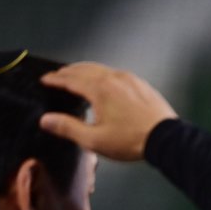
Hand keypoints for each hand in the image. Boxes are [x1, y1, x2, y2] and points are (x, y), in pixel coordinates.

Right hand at [39, 64, 177, 160]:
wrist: (165, 138)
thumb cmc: (130, 141)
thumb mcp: (95, 140)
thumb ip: (68, 128)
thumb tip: (45, 120)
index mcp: (99, 89)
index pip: (71, 79)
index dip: (55, 80)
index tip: (45, 79)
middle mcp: (113, 78)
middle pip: (84, 69)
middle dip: (68, 71)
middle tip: (57, 75)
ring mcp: (128, 79)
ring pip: (101, 68)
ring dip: (85, 70)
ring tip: (76, 75)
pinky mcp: (140, 83)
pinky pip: (115, 73)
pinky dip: (102, 74)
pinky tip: (103, 82)